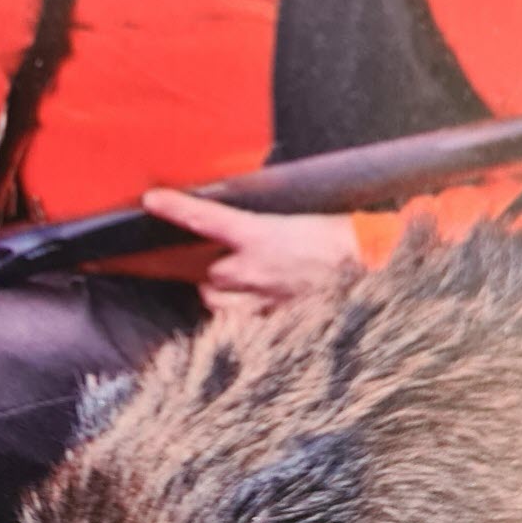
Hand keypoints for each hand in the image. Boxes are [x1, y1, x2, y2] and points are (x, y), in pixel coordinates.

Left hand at [142, 188, 361, 316]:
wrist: (370, 271)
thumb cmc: (338, 240)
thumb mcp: (293, 222)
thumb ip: (256, 228)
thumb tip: (232, 229)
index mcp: (256, 234)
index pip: (203, 218)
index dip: (175, 208)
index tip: (151, 200)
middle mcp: (248, 269)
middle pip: (199, 270)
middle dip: (194, 266)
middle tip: (189, 262)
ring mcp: (255, 300)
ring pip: (213, 298)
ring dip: (219, 292)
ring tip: (242, 284)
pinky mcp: (266, 322)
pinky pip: (236, 322)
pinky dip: (237, 316)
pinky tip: (253, 310)